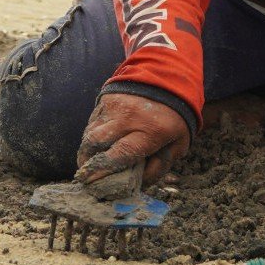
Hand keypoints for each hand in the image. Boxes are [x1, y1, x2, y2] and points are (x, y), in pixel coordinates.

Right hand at [74, 92, 189, 191]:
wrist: (168, 78)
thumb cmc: (175, 117)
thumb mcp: (178, 144)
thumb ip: (160, 166)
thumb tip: (138, 185)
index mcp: (152, 130)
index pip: (121, 154)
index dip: (102, 170)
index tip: (90, 182)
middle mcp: (129, 117)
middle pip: (97, 142)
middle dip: (87, 162)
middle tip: (85, 176)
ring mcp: (115, 106)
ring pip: (90, 133)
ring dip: (86, 151)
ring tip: (89, 163)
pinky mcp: (105, 99)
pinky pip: (92, 123)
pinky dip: (91, 137)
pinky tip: (96, 146)